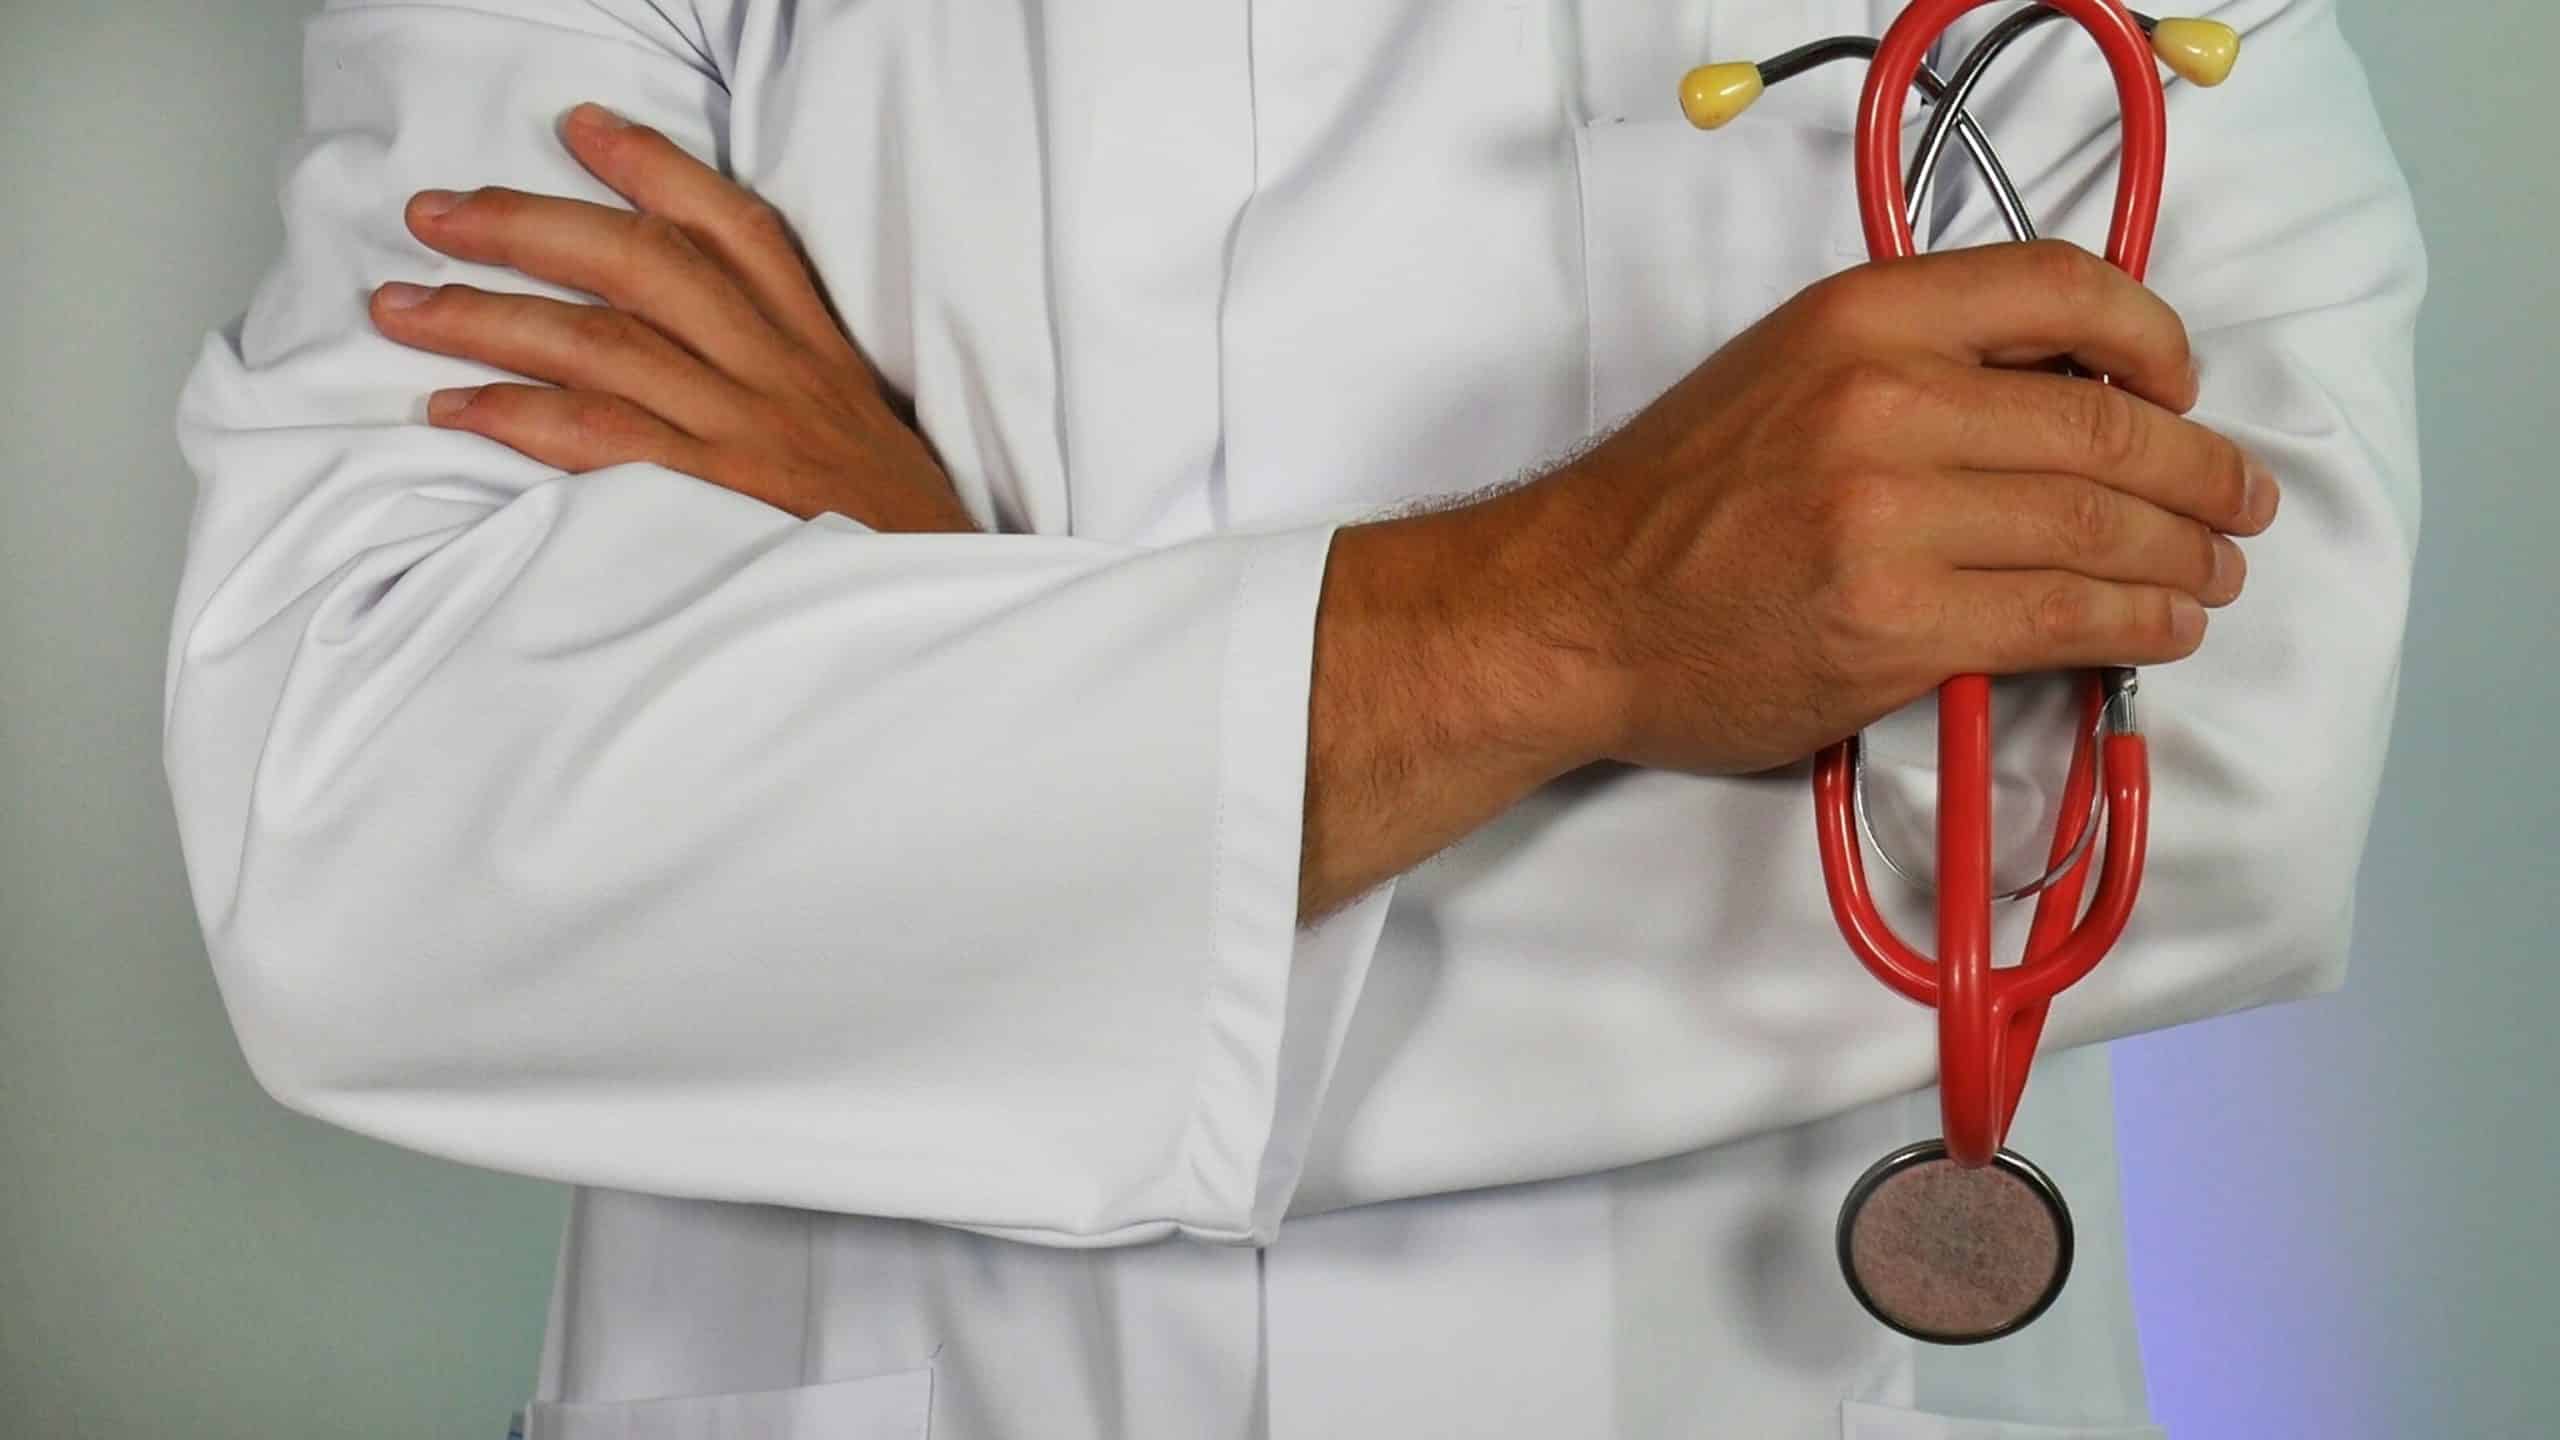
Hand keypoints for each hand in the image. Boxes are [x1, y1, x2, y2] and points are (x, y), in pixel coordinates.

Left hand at [368, 101, 974, 533]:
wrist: (941, 615)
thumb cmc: (893, 539)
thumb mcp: (864, 436)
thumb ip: (793, 384)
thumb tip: (688, 349)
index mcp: (818, 352)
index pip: (737, 230)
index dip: (654, 168)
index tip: (580, 128)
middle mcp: (778, 377)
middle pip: (641, 265)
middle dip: (526, 226)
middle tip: (435, 214)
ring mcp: (744, 437)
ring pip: (599, 342)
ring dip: (487, 316)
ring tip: (400, 306)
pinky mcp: (713, 503)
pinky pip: (598, 441)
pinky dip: (516, 418)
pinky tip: (454, 406)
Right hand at [1520, 238, 2279, 775]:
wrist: (1572, 608)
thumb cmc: (1673, 503)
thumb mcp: (1784, 371)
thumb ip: (1912, 362)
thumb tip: (2067, 396)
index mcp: (1859, 317)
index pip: (2062, 286)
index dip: (2153, 337)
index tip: (2181, 384)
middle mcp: (1882, 402)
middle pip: (2105, 424)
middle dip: (2201, 471)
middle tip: (2238, 502)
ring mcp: (1891, 520)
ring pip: (2100, 526)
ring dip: (2185, 555)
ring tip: (2214, 573)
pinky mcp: (1897, 627)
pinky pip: (2065, 617)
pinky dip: (2139, 622)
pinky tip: (2162, 626)